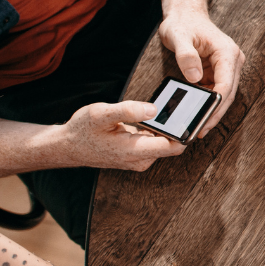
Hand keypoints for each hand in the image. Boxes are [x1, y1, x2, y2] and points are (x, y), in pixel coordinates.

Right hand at [52, 100, 186, 171]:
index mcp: (134, 151)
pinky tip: (156, 117)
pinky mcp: (138, 155)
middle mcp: (141, 160)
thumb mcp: (101, 114)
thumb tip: (154, 109)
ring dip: (169, 128)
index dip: (186, 132)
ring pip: (165, 143)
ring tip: (174, 108)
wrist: (69, 146)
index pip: (172, 147)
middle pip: (172, 145)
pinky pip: (156, 143)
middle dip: (180, 127)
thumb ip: (128, 111)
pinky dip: (158, 131)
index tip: (195, 115)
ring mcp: (140, 159)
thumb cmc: (83, 129)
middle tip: (187, 105)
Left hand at [157, 10, 244, 130]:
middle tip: (201, 130)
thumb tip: (195, 77)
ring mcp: (227, 67)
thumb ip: (185, 55)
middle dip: (216, 113)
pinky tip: (198, 114)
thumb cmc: (182, 23)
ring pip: (224, 95)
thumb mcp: (178, 36)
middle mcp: (232, 60)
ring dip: (213, 111)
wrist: (185, 14)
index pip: (226, 83)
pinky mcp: (219, 72)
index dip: (217, 104)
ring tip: (199, 127)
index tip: (205, 118)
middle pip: (228, 93)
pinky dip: (208, 103)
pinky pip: (216, 91)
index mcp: (226, 51)